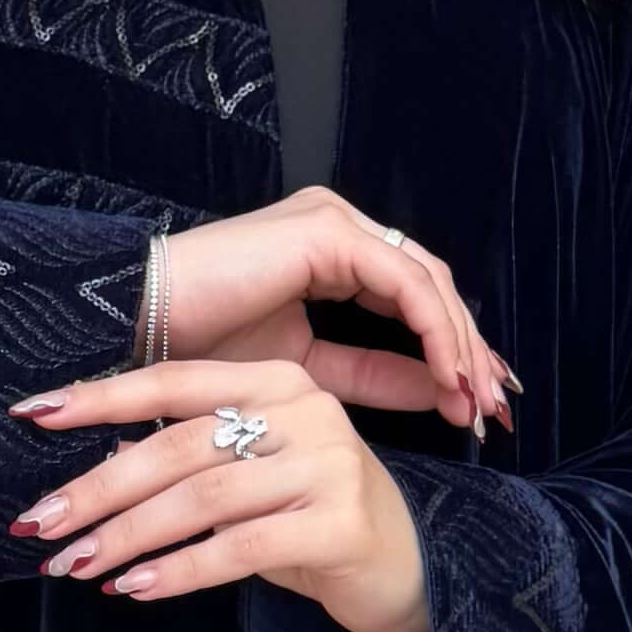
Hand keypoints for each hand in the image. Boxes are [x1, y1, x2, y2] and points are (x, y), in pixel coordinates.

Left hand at [8, 360, 431, 631]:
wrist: (410, 572)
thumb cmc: (312, 523)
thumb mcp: (251, 480)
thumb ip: (192, 463)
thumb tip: (96, 470)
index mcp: (279, 382)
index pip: (175, 383)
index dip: (102, 398)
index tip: (33, 416)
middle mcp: (307, 410)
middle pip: (180, 445)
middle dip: (101, 488)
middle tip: (42, 524)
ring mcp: (328, 464)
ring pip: (203, 497)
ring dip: (129, 535)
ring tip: (78, 566)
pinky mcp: (338, 523)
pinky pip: (238, 548)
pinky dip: (179, 571)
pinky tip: (136, 590)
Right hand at [153, 187, 515, 437]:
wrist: (136, 326)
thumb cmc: (200, 350)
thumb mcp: (305, 373)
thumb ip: (372, 377)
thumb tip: (441, 394)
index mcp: (331, 254)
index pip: (414, 299)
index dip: (451, 351)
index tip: (478, 405)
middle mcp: (339, 228)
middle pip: (431, 287)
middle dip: (469, 351)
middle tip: (494, 410)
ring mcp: (334, 222)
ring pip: (427, 281)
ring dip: (460, 344)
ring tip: (476, 401)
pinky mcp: (327, 232)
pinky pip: (403, 281)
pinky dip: (434, 329)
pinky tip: (446, 374)